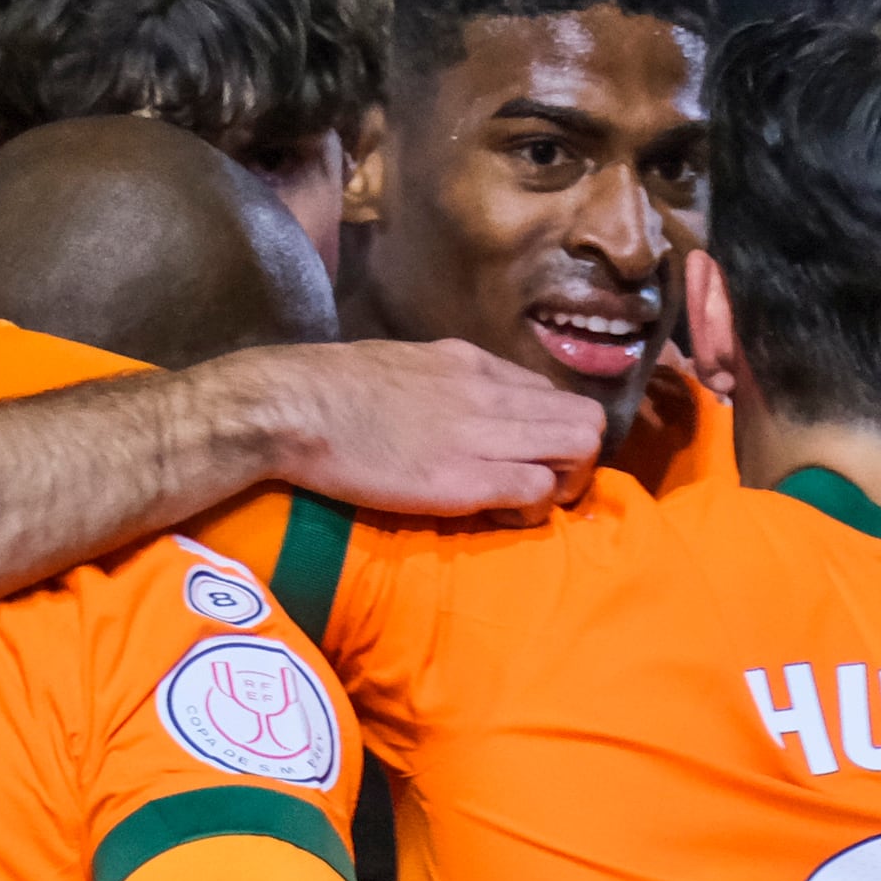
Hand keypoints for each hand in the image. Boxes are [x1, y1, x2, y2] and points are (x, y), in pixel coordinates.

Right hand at [250, 339, 604, 516]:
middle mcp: (491, 391)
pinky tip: (502, 516)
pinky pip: (537, 490)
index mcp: (475, 364)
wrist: (294, 407)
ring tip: (528, 503)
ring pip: (578, 449)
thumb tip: (467, 408)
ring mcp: (483, 434)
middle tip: (546, 487)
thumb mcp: (408, 366)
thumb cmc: (334, 391)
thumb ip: (449, 384)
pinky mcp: (466, 479)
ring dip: (566, 485)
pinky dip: (533, 510)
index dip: (554, 431)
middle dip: (580, 460)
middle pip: (586, 419)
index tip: (531, 456)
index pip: (554, 392)